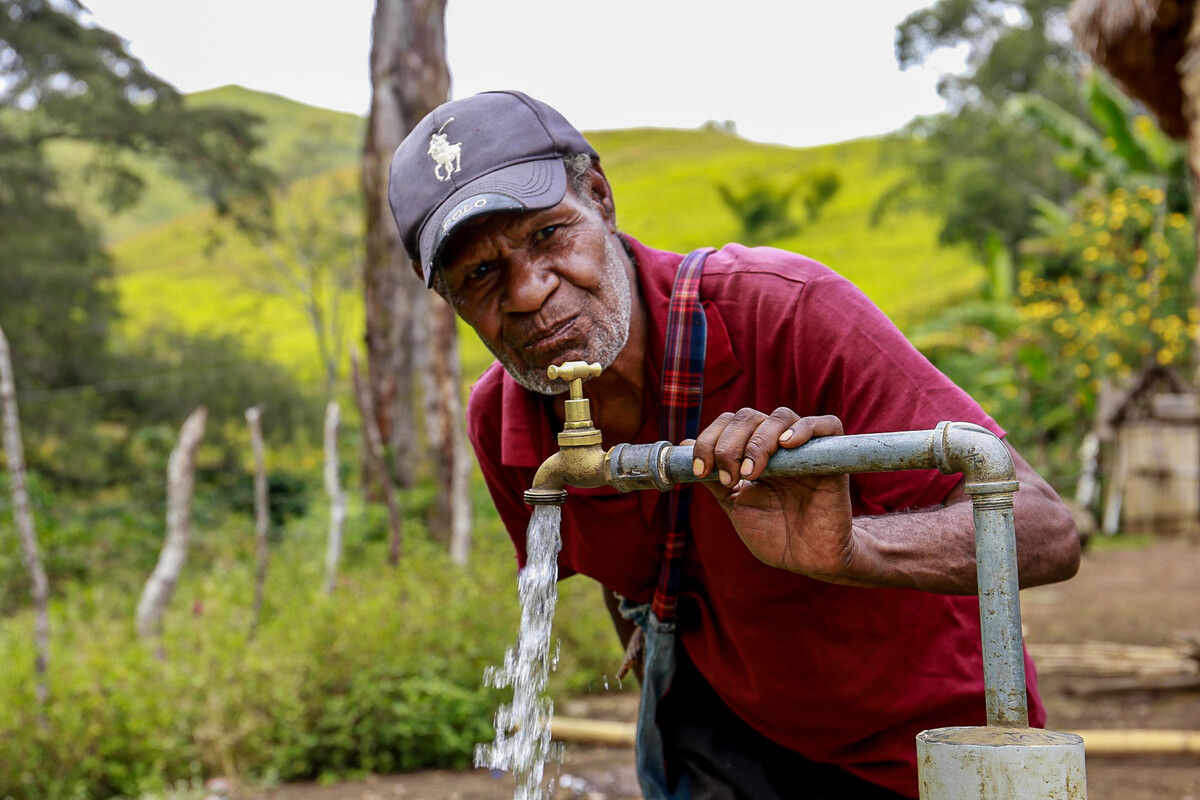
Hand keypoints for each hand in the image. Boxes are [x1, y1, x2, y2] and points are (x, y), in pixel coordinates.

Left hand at [689, 409, 862, 580]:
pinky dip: (805, 428)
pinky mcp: (832, 458)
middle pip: (749, 416)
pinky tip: (787, 445)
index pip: (728, 423)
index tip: (701, 471)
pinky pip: (827, 425)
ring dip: (758, 440)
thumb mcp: (735, 505)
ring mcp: (804, 450)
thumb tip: (684, 445)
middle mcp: (777, 446)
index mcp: (752, 453)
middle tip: (731, 477)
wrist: (807, 560)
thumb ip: (714, 477)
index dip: (709, 439)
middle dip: (729, 444)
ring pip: (780, 416)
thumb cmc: (774, 535)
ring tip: (753, 472)